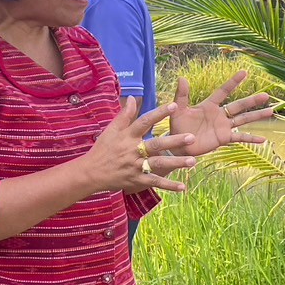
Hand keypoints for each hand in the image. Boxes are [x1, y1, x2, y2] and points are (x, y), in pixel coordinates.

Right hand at [82, 97, 197, 194]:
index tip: (175, 106)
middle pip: (156, 144)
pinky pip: (155, 182)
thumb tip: (133, 98)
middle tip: (192, 137)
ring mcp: (136, 166)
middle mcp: (133, 150)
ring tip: (193, 161)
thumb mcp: (111, 130)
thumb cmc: (103, 149)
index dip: (159, 113)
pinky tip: (183, 187)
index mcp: (128, 135)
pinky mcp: (137, 180)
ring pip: (158, 163)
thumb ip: (124, 115)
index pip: (145, 121)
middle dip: (174, 141)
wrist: (91, 173)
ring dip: (176, 163)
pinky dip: (169, 185)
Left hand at [167, 71, 276, 156]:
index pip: (224, 91)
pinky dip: (251, 139)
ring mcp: (223, 127)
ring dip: (257, 116)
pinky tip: (263, 140)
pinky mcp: (224, 138)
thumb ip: (181, 95)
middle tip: (266, 95)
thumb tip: (182, 78)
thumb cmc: (177, 126)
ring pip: (243, 119)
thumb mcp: (178, 110)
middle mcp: (219, 115)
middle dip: (252, 101)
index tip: (244, 72)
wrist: (178, 145)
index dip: (233, 82)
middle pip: (239, 106)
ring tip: (271, 111)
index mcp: (209, 105)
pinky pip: (240, 138)